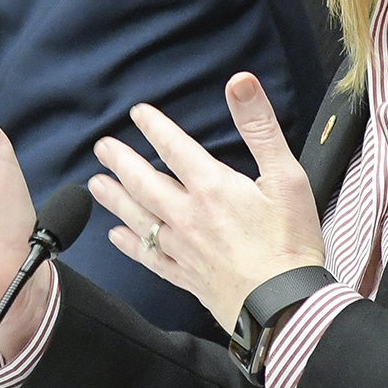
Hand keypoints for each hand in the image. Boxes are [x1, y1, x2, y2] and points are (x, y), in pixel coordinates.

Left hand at [89, 71, 325, 331]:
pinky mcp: (186, 278)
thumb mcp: (286, 175)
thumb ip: (259, 126)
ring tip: (96, 184)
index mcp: (211, 186)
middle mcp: (187, 215)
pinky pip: (149, 258)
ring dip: (115, 199)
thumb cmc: (291, 241)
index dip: (154, 127)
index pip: (173, 147)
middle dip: (121, 161)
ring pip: (138, 218)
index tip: (137, 114)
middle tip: (102, 147)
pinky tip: (117, 237)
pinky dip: (130, 245)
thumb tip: (239, 81)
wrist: (284, 306)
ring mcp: (182, 249)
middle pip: (144, 182)